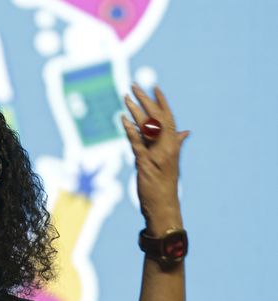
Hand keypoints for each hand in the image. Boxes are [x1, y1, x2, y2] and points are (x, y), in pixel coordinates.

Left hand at [122, 85, 189, 235]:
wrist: (164, 207)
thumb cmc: (165, 185)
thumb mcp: (171, 162)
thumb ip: (176, 144)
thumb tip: (185, 132)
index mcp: (173, 145)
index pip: (169, 118)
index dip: (162, 102)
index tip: (155, 87)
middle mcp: (168, 147)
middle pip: (157, 118)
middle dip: (145, 100)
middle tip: (134, 85)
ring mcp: (157, 155)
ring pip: (147, 127)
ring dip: (135, 110)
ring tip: (125, 97)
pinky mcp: (146, 163)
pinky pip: (137, 143)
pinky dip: (130, 130)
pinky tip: (122, 119)